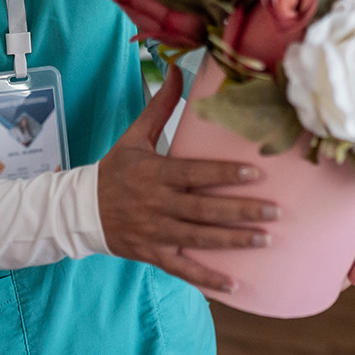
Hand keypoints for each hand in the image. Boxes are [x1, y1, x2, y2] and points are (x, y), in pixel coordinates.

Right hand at [97, 65, 279, 292]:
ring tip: (266, 240)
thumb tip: (178, 69)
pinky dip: (208, 278)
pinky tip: (234, 285)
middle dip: (242, 211)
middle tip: (275, 212)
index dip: (225, 173)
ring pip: (200, 239)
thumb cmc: (114, 170)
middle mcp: (158, 204)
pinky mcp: (154, 254)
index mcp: (156, 173)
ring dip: (234, 241)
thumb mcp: (134, 136)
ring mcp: (156, 232)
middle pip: (205, 209)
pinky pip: (183, 269)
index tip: (257, 173)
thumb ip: (160, 106)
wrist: (79, 211)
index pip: (195, 173)